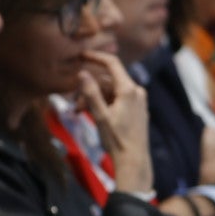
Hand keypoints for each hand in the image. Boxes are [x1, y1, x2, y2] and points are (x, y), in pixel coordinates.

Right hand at [80, 49, 151, 193]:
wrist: (134, 160)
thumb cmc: (116, 140)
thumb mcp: (100, 116)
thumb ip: (91, 93)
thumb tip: (82, 73)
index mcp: (129, 90)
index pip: (112, 64)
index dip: (96, 57)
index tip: (81, 55)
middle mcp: (137, 92)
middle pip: (108, 81)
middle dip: (90, 89)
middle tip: (75, 105)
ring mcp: (139, 101)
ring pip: (112, 92)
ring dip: (95, 99)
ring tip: (81, 113)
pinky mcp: (137, 110)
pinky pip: (118, 99)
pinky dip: (104, 104)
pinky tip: (94, 115)